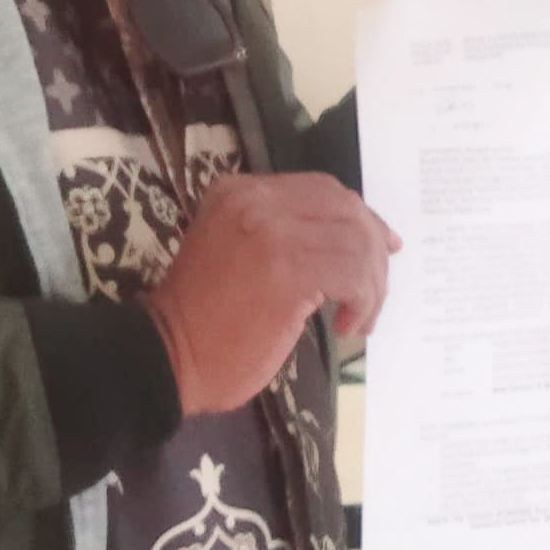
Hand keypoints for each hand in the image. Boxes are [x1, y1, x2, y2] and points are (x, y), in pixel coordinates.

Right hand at [144, 172, 401, 416]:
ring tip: (360, 316)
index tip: (384, 246)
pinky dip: (363, 300)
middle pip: (346, 209)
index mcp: (239, 191)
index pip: (323, 190)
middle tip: (376, 288)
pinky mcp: (287, 270)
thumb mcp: (239, 250)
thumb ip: (285, 232)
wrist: (165, 359)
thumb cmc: (203, 318)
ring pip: (356, 242)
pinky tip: (348, 324)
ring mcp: (271, 232)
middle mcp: (255, 201)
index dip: (362, 217)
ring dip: (371, 283)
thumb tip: (355, 237)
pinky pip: (352, 274)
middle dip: (373, 248)